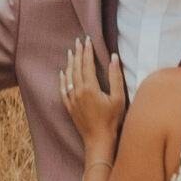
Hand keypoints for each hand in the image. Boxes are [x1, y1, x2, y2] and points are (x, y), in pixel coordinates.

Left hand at [58, 35, 125, 158]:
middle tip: (78, 41)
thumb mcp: (118, 98)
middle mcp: (78, 92)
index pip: (87, 64)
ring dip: (69, 63)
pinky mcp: (70, 107)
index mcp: (90, 88)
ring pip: (68, 77)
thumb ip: (116, 77)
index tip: (88, 40)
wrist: (99, 140)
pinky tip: (62, 73)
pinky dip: (62, 80)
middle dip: (77, 53)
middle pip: (76, 68)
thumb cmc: (112, 120)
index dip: (87, 51)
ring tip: (70, 52)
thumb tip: (114, 57)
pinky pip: (63, 90)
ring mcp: (72, 100)